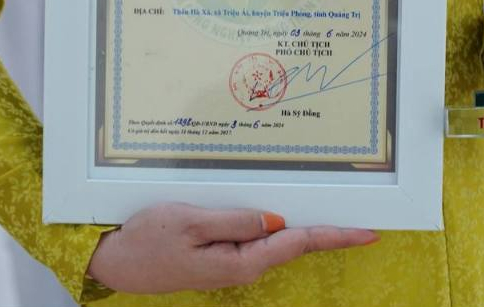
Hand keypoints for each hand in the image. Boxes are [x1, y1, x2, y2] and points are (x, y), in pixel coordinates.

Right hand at [87, 203, 377, 292]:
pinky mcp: (225, 255)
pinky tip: (291, 218)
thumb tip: (278, 220)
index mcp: (240, 261)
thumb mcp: (192, 222)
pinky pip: (262, 240)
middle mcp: (243, 266)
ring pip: (281, 242)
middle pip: (297, 245)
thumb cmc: (150, 238)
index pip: (299, 244)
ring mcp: (234, 262)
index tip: (366, 232)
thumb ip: (237, 221)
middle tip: (364, 224)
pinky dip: (283, 229)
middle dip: (331, 234)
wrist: (116, 259)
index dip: (335, 235)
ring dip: (309, 230)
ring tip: (339, 217)